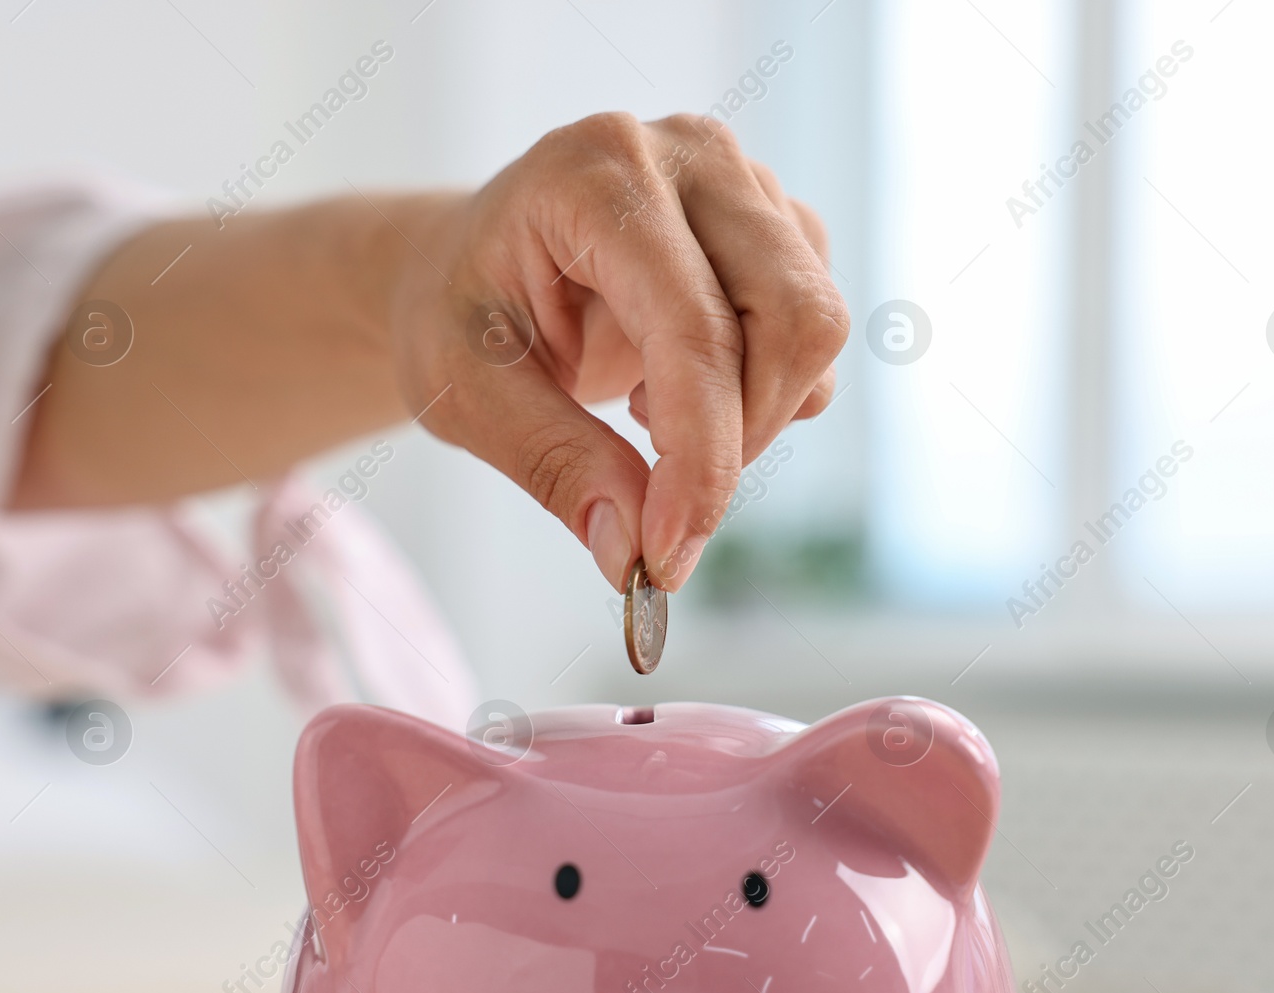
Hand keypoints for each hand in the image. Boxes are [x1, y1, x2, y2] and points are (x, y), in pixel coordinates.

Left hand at [391, 112, 848, 591]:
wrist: (471, 267)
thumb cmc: (459, 313)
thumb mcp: (469, 394)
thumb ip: (555, 465)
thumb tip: (634, 554)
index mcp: (597, 174)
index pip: (694, 327)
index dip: (699, 455)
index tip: (668, 551)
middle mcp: (690, 157)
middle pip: (793, 320)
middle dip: (738, 440)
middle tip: (662, 504)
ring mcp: (745, 185)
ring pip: (814, 331)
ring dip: (752, 419)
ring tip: (649, 417)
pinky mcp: (778, 227)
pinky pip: (813, 336)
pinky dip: (765, 396)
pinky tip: (681, 387)